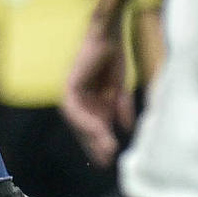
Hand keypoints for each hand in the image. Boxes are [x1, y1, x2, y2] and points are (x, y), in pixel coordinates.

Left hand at [61, 21, 132, 166]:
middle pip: (84, 129)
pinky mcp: (70, 86)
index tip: (108, 159)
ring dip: (92, 136)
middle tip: (106, 162)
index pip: (92, 128)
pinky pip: (74, 110)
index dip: (99, 143)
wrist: (110, 35)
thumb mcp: (120, 89)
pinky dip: (85, 121)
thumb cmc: (114, 58)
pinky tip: (98, 130)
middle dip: (94, 145)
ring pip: (79, 123)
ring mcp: (72, 93)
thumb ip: (121, 108)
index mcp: (91, 101)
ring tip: (106, 149)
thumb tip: (127, 128)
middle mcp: (79, 99)